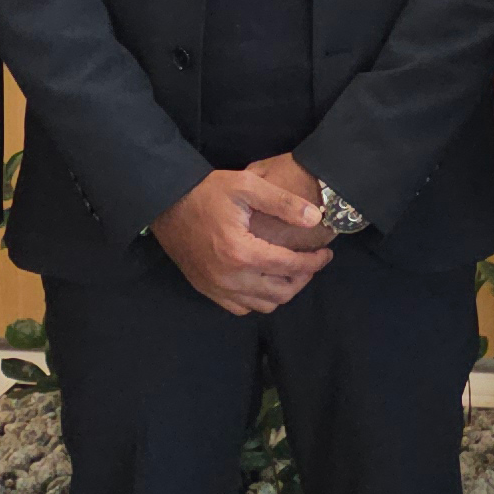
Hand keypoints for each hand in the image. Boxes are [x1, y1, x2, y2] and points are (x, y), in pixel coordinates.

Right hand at [152, 169, 334, 314]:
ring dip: (283, 291)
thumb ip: (283, 202)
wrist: (167, 203)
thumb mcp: (247, 185)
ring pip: (263, 305)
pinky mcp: (207, 289)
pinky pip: (241, 308)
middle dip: (303, 278)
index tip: (326, 253)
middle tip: (311, 262)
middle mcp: (230, 277)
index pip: (291, 267)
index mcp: (242, 252)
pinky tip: (264, 280)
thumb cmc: (207, 192)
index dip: (315, 262)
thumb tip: (315, 218)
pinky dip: (258, 299)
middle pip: (281, 292)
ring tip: (291, 271)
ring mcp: (216, 287)